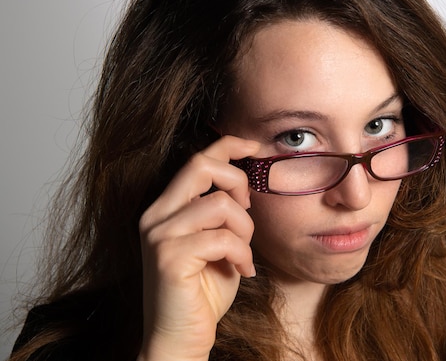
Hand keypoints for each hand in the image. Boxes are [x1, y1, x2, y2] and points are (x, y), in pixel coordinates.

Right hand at [137, 136, 259, 360]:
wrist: (181, 337)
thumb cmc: (203, 290)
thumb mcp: (218, 242)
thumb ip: (222, 212)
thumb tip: (242, 185)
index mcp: (167, 208)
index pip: (197, 160)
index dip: (227, 144)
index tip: (253, 146)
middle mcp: (156, 216)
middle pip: (201, 166)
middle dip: (237, 182)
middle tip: (248, 211)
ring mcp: (159, 235)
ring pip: (220, 204)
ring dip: (245, 229)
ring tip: (243, 253)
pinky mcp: (169, 257)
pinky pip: (223, 238)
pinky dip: (242, 253)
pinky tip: (243, 270)